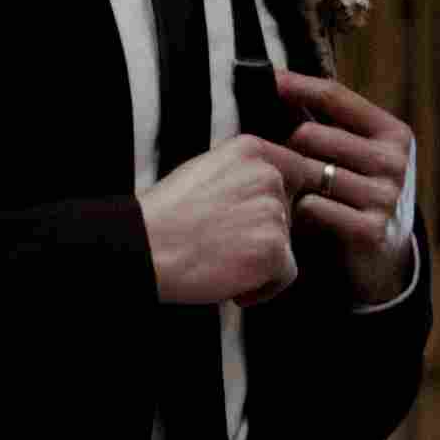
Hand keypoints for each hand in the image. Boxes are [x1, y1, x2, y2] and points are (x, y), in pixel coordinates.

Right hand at [139, 134, 304, 306]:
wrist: (143, 248)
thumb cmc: (161, 220)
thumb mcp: (202, 173)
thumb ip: (241, 176)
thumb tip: (265, 196)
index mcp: (249, 151)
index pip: (295, 171)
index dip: (281, 200)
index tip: (262, 220)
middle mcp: (267, 175)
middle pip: (290, 213)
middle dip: (263, 235)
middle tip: (224, 249)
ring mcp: (272, 212)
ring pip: (286, 245)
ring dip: (259, 262)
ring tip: (220, 265)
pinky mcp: (273, 249)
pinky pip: (285, 275)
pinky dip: (261, 288)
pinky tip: (231, 286)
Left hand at [273, 68, 415, 298]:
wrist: (383, 258)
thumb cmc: (357, 195)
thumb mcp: (355, 155)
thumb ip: (327, 123)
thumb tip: (279, 84)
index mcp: (393, 133)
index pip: (335, 96)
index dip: (297, 85)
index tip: (267, 78)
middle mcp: (393, 161)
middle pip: (311, 134)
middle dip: (284, 146)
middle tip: (272, 163)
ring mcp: (385, 196)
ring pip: (308, 171)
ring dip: (289, 181)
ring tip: (283, 191)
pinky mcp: (370, 229)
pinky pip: (310, 207)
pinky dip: (295, 212)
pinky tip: (295, 218)